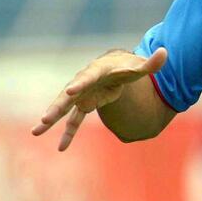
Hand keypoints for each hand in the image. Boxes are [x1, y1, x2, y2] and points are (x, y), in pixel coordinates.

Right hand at [31, 48, 167, 150]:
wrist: (116, 66)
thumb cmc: (127, 66)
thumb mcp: (140, 65)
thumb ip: (151, 63)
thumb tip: (165, 52)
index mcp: (98, 70)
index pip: (88, 76)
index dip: (80, 83)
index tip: (70, 91)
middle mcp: (85, 82)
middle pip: (69, 94)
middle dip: (57, 106)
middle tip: (46, 117)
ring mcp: (81, 94)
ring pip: (64, 108)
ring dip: (52, 118)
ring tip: (36, 131)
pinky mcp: (83, 104)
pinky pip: (74, 120)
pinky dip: (68, 132)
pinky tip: (62, 148)